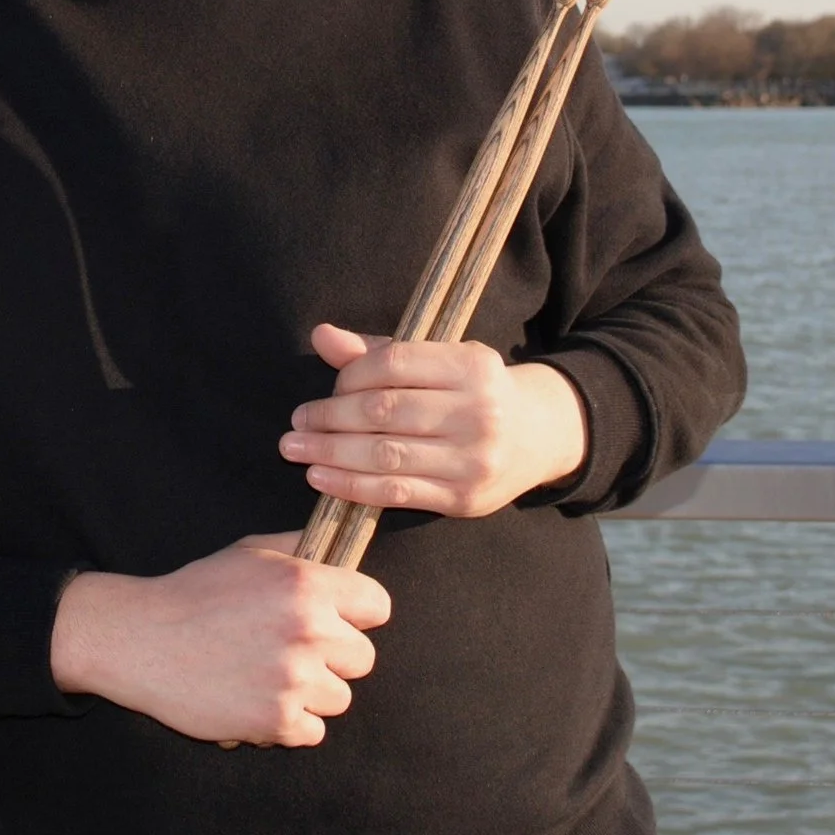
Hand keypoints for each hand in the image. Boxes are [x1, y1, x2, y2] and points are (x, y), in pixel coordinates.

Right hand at [49, 532, 391, 746]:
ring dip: (312, 692)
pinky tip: (258, 699)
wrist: (142, 640)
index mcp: (307, 585)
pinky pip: (312, 731)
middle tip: (295, 651)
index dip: (359, 612)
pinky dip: (289, 723)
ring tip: (270, 676)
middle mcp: (308, 632)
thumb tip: (340, 551)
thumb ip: (301, 551)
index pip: (378, 606)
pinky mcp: (276, 722)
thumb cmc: (195, 593)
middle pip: (364, 657)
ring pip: (340, 698)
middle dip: (335, 656)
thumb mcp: (250, 553)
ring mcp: (294, 681)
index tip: (340, 619)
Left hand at [280, 324, 586, 518]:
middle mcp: (478, 410)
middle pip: (385, 411)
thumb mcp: (439, 360)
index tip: (328, 387)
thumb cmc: (472, 391)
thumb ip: (378, 351)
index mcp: (472, 364)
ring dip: (332, 453)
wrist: (538, 436)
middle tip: (297, 423)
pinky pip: (396, 493)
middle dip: (331, 417)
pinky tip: (322, 478)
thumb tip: (321, 336)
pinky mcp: (465, 498)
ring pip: (386, 456)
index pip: (395, 363)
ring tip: (297, 449)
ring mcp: (474, 459)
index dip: (351, 375)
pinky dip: (352, 486)